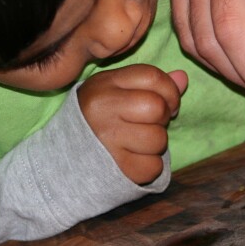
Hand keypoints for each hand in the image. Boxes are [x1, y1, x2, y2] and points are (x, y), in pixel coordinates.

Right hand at [78, 65, 187, 184]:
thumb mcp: (116, 92)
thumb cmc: (97, 120)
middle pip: (157, 108)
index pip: (152, 76)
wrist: (62, 160)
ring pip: (158, 139)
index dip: (169, 90)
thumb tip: (182, 78)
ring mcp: (106, 140)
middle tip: (149, 125)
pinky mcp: (113, 169)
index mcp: (104, 84)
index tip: (167, 103)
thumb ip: (150, 83)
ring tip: (138, 143)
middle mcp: (102, 109)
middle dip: (162, 119)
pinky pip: (152, 166)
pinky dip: (149, 166)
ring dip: (156, 145)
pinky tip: (133, 160)